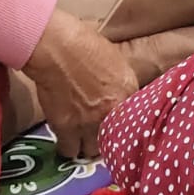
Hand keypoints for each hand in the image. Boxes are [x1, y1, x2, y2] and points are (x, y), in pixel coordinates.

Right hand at [23, 9, 138, 158]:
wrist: (58, 48)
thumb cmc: (85, 43)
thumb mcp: (116, 61)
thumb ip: (121, 84)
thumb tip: (119, 96)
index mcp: (129, 90)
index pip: (135, 121)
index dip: (124, 125)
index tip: (118, 126)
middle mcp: (113, 111)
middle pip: (115, 140)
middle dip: (107, 139)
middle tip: (100, 134)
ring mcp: (90, 123)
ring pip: (92, 151)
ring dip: (88, 146)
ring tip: (83, 139)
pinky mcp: (67, 129)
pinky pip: (69, 150)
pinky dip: (68, 147)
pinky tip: (67, 140)